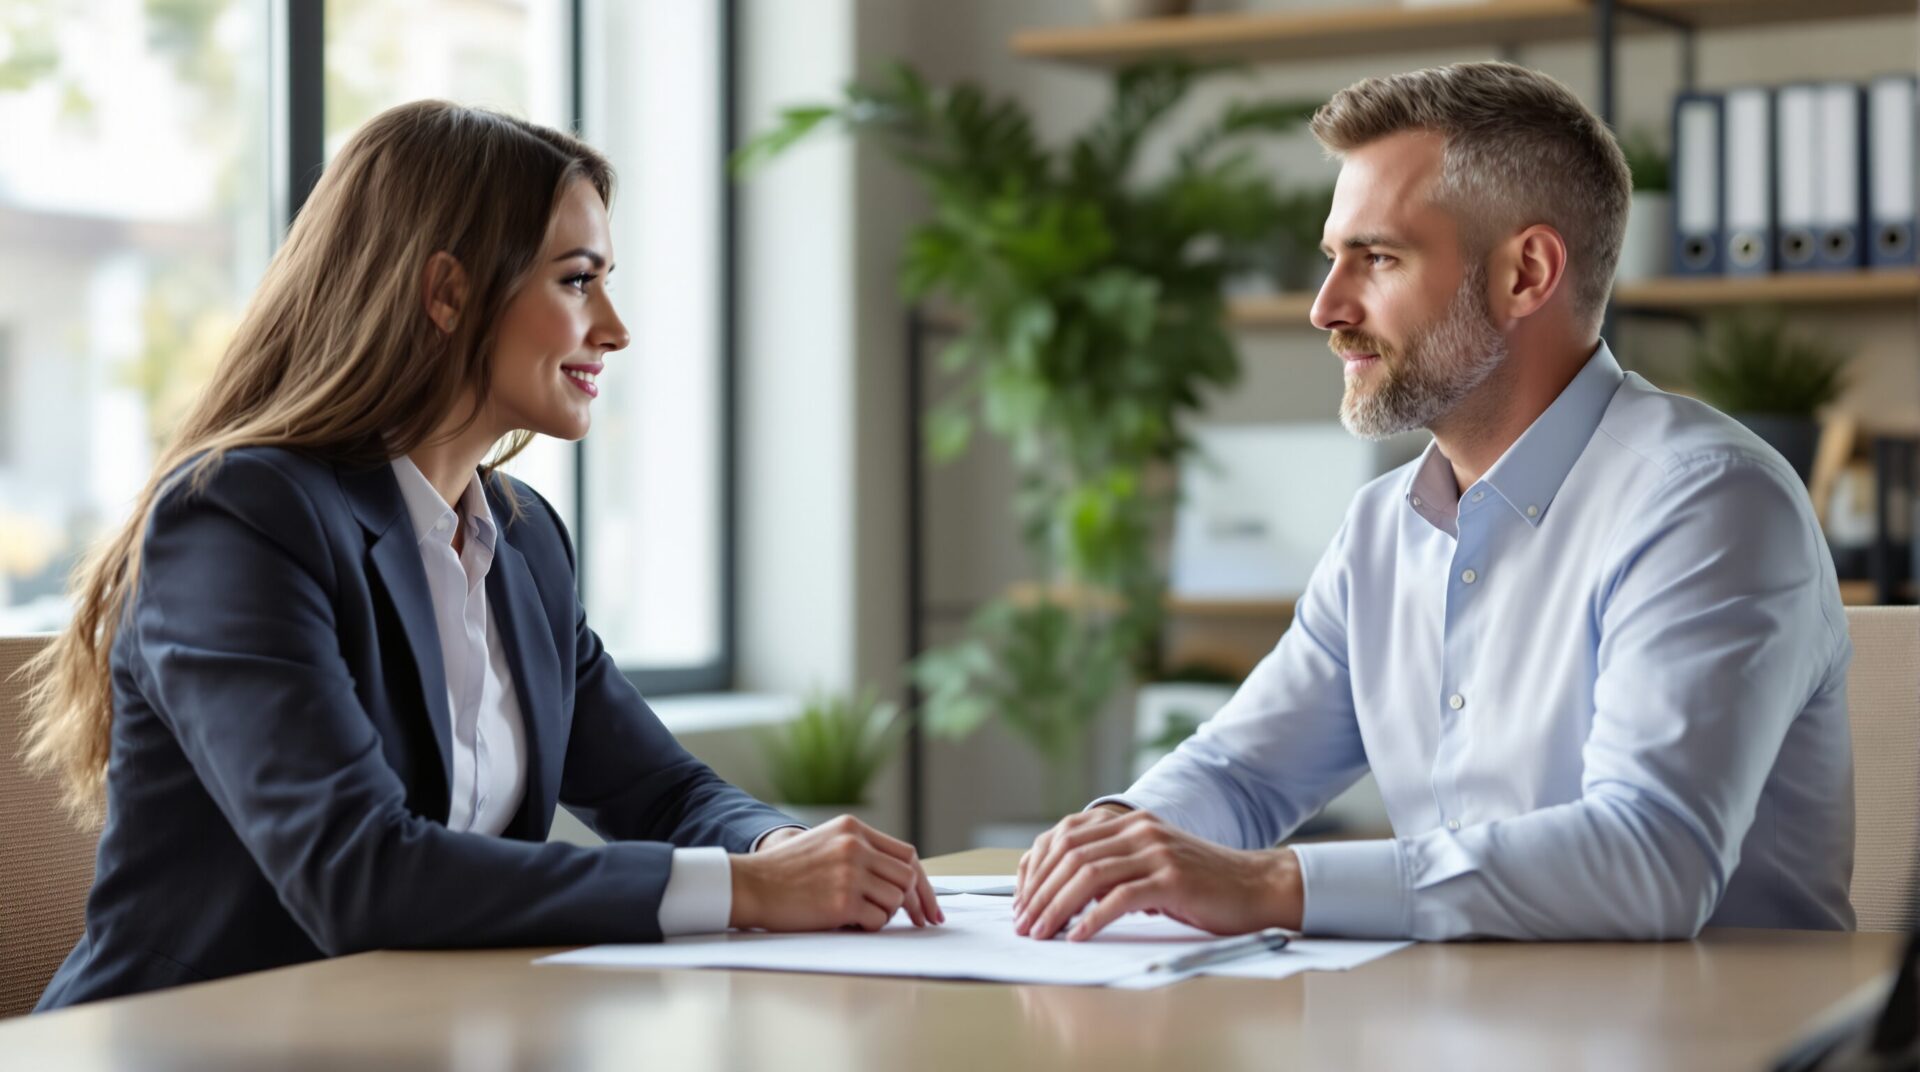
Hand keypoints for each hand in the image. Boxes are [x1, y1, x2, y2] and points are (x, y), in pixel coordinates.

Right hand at [728, 814, 943, 931]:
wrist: (751, 884)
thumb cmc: (786, 871)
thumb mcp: (826, 844)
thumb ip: (861, 853)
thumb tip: (904, 882)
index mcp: (853, 829)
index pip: (906, 854)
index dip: (923, 882)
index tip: (930, 906)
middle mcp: (855, 846)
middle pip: (908, 877)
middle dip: (916, 903)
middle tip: (919, 921)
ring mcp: (850, 872)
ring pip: (896, 900)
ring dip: (884, 913)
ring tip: (859, 914)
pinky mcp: (843, 901)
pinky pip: (878, 920)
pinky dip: (869, 926)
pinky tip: (849, 921)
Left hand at [1011, 808, 1301, 940]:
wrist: (1254, 886)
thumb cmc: (1199, 884)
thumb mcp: (1147, 865)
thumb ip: (1110, 868)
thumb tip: (1058, 891)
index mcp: (1127, 822)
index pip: (1063, 837)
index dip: (1034, 869)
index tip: (1020, 901)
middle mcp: (1138, 829)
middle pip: (1070, 856)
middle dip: (1038, 893)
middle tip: (1023, 924)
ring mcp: (1155, 852)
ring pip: (1088, 875)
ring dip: (1056, 907)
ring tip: (1041, 933)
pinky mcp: (1172, 879)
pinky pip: (1120, 898)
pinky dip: (1092, 919)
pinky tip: (1077, 936)